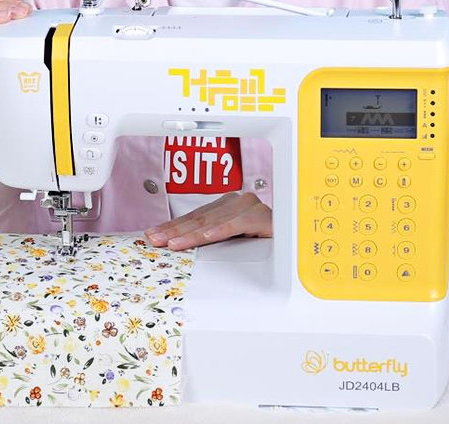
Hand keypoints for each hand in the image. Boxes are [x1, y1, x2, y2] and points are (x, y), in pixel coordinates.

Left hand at [144, 192, 271, 249]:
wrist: (296, 241)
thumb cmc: (266, 243)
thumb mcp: (233, 241)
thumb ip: (212, 239)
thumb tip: (179, 246)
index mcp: (229, 205)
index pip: (194, 217)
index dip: (172, 226)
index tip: (152, 234)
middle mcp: (238, 202)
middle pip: (200, 219)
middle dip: (174, 231)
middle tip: (155, 240)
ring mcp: (250, 207)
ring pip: (214, 222)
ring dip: (190, 234)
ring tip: (172, 243)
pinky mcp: (262, 218)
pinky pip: (237, 225)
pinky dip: (219, 232)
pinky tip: (203, 237)